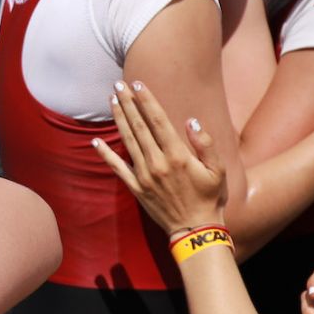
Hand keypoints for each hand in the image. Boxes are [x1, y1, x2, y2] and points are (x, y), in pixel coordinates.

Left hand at [93, 81, 226, 238]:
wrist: (195, 229)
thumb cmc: (209, 197)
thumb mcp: (217, 170)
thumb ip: (205, 143)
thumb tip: (191, 120)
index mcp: (177, 155)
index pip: (158, 121)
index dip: (146, 100)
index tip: (137, 84)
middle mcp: (157, 162)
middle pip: (139, 126)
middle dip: (128, 103)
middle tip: (118, 84)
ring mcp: (144, 175)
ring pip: (127, 141)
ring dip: (119, 119)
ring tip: (112, 100)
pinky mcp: (136, 188)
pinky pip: (117, 168)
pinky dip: (105, 154)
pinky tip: (96, 141)